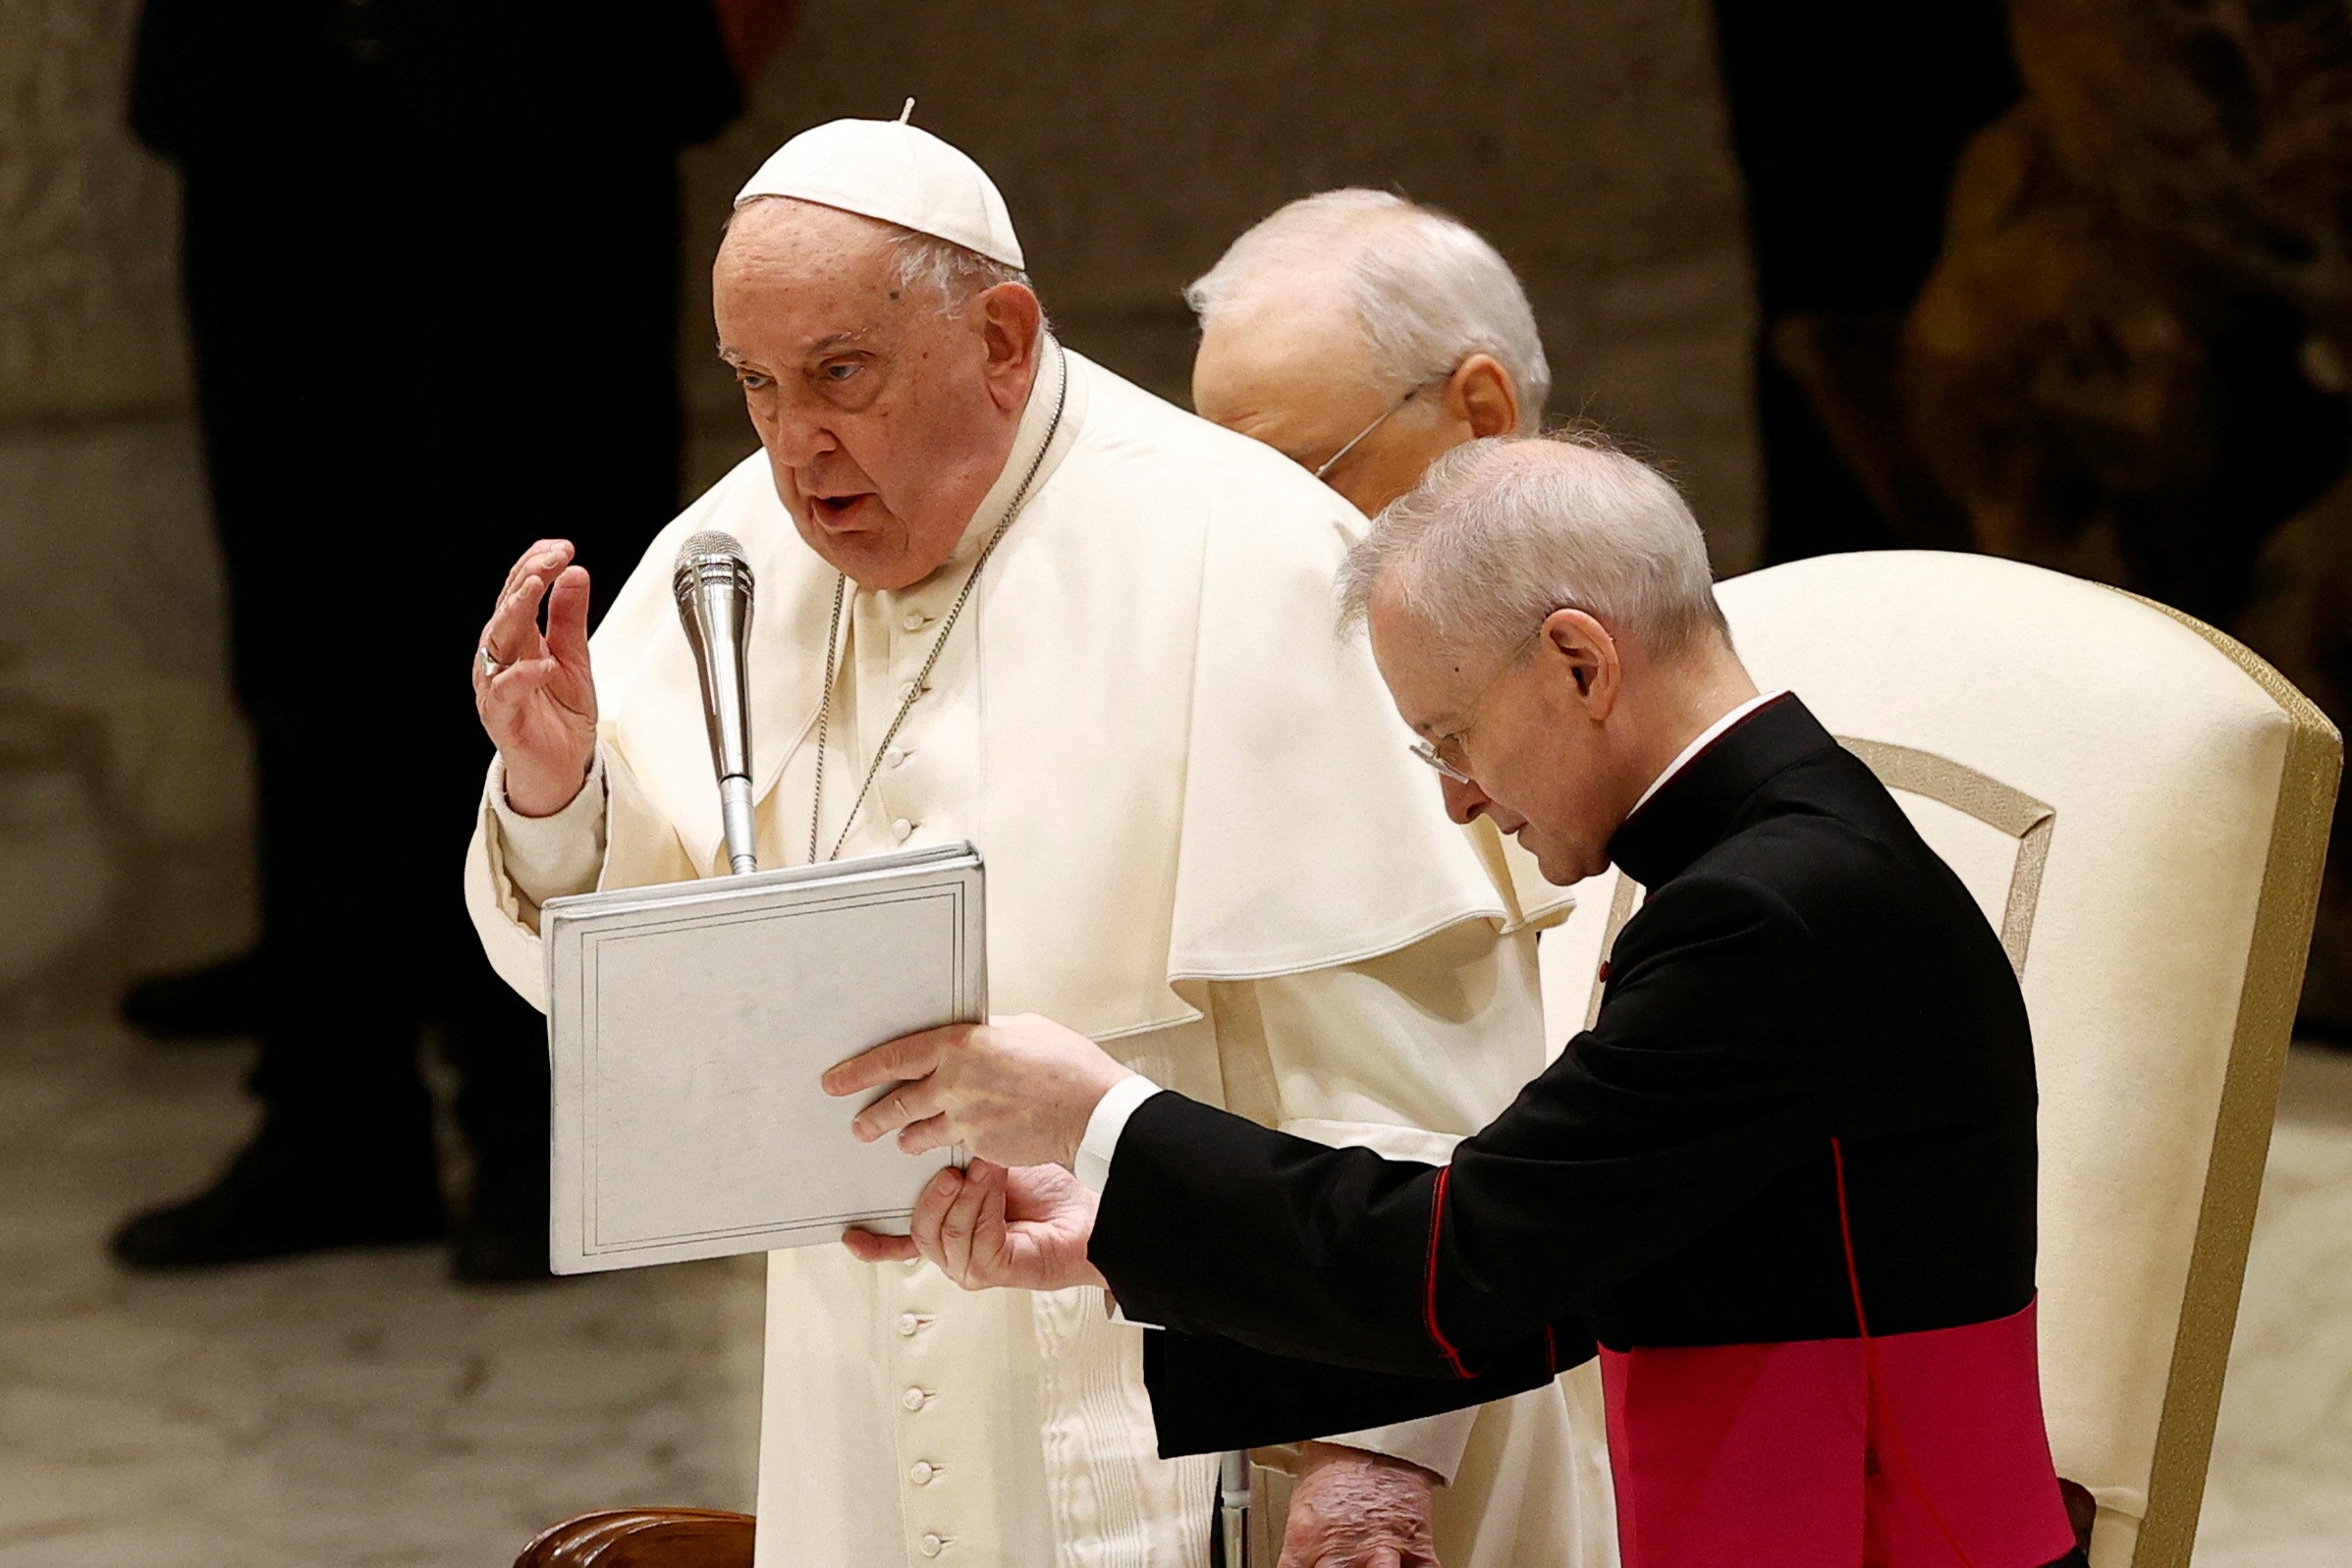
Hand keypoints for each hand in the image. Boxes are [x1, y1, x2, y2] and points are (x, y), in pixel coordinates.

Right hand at [474, 539, 597, 816]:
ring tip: (535, 588)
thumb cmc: (561, 714)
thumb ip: (570, 617)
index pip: (518, 590)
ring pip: (496, 640)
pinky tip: (543, 662)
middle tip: (552, 558)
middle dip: (527, 577)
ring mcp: (496, 684)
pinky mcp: (501, 716)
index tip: (563, 548)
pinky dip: (523, 675)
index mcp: (517, 638)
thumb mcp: (574, 657)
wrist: (562, 767)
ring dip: (515, 611)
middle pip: (506, 607)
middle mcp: (501, 656)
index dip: (537, 565)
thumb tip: (575, 572)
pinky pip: (505, 691)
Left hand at [823, 1013, 1130, 1167]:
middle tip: (859, 1124)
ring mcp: (965, 1118)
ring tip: (897, 1140)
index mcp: (959, 1043)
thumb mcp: (1021, 1028)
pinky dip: (946, 1149)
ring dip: (905, 1137)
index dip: (859, 1070)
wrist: (1092, 1109)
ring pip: (919, 1132)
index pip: (894, 1056)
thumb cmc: (1066, 1064)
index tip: (835, 1081)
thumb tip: (972, 1037)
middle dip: (873, 1116)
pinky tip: (946, 1150)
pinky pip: (952, 1148)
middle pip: (898, 1101)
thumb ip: (986, 1036)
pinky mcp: (980, 1147)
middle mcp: (953, 1081)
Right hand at [843, 1159, 1105, 1290]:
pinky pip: (973, 1243)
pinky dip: (985, 1208)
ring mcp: (972, 1263)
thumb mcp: (992, 1156)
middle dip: (930, 1197)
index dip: (873, 1239)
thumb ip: (958, 1148)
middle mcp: (956, 1247)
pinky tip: (998, 1187)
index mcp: (949, 1221)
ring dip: (966, 1197)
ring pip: (942, 1234)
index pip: (900, 1236)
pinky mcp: (994, 1270)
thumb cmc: (1052, 1184)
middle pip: (916, 1231)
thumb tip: (929, 1110)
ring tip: (984, 1169)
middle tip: (949, 1169)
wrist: (1096, 1204)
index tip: (848, 1232)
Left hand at [1278, 1443, 1442, 1567]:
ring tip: (1375, 1567)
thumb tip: (1303, 1566)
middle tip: (1347, 1567)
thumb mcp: (1303, 1507)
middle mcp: (1342, 1552)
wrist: (1373, 1437)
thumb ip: (1302, 1549)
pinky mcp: (1416, 1547)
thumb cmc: (1336, 1465)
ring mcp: (1381, 1552)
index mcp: (1306, 1542)